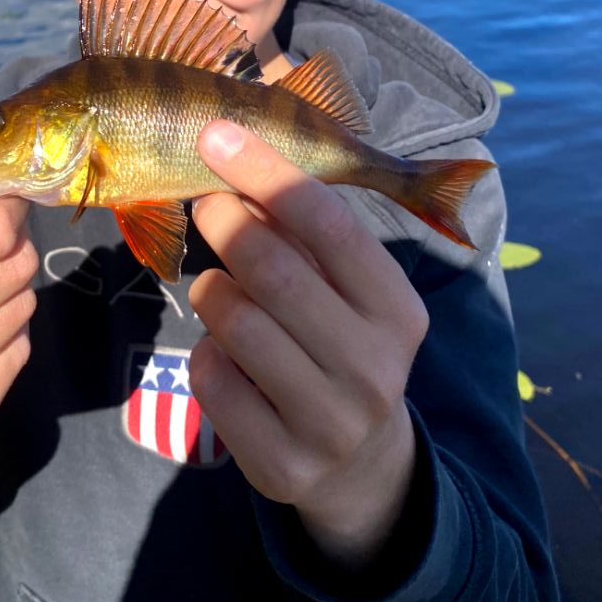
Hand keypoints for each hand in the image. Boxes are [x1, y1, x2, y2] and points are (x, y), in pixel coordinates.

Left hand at [188, 121, 428, 571]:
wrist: (361, 466)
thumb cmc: (343, 345)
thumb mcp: (346, 290)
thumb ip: (302, 234)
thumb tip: (234, 158)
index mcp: (397, 311)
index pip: (332, 226)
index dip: (268, 172)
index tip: (217, 134)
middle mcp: (374, 368)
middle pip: (275, 272)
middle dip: (226, 222)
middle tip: (205, 202)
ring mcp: (330, 423)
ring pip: (236, 323)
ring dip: (211, 290)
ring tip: (220, 289)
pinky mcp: (283, 466)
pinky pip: (212, 379)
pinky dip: (204, 351)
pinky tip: (225, 353)